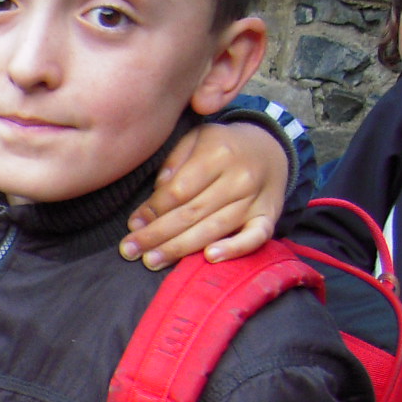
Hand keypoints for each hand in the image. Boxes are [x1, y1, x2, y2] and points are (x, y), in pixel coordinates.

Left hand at [122, 122, 288, 270]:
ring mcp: (256, 198)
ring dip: (181, 248)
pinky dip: (236, 249)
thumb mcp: (196, 139)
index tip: (132, 225)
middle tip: (130, 251)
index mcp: (218, 153)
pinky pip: (256, 236)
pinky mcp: (269, 215)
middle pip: (192, 212)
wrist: (271, 147)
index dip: (152, 210)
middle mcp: (240, 177)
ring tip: (152, 261)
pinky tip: (210, 258)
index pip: (179, 190)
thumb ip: (174, 161)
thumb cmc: (222, 147)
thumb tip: (158, 191)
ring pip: (215, 228)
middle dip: (157, 235)